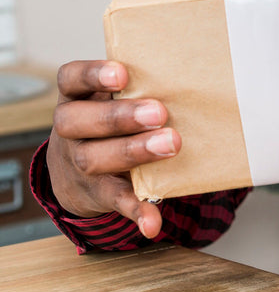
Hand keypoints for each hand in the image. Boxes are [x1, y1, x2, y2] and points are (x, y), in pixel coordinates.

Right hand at [47, 60, 180, 238]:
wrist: (77, 170)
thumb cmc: (111, 119)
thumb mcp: (112, 98)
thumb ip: (140, 84)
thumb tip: (193, 71)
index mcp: (77, 97)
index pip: (71, 79)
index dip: (92, 75)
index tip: (122, 74)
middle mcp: (71, 129)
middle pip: (79, 121)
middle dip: (120, 117)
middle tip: (159, 113)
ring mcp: (80, 163)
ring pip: (93, 158)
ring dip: (133, 152)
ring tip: (170, 145)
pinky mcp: (98, 193)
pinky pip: (114, 201)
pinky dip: (136, 210)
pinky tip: (152, 220)